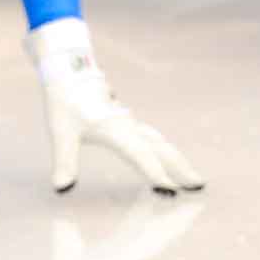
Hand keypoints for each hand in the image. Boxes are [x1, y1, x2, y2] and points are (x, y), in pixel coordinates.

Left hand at [27, 17, 203, 194]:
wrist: (67, 69)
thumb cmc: (64, 100)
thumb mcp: (61, 132)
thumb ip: (64, 161)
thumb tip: (61, 188)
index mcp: (116, 129)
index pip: (141, 156)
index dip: (156, 174)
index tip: (171, 191)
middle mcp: (128, 126)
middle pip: (161, 148)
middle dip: (180, 167)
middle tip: (198, 186)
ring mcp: (129, 121)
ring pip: (159, 142)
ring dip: (176, 159)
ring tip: (190, 176)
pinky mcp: (124, 119)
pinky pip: (150, 138)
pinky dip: (162, 150)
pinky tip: (163, 156)